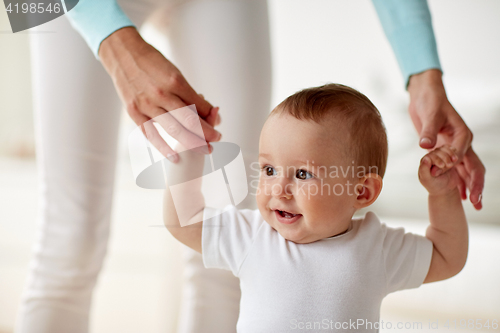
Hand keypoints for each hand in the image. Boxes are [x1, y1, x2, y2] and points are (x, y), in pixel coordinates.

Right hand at [99, 27, 221, 162]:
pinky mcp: (134, 112)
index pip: (199, 105)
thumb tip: (210, 111)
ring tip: (205, 150)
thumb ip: (190, 94)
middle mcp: (162, 94)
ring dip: (193, 143)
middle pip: (190, 121)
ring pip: (174, 130)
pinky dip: (163, 147)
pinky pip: (151, 134)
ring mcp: (146, 105)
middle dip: (207, 133)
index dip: (211, 117)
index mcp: (175, 81)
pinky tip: (175, 157)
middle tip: (217, 139)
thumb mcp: (174, 72)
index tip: (218, 124)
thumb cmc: (152, 62)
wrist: (122, 53)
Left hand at [408, 69, 484, 209]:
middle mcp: (462, 142)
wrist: (426, 96)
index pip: (461, 155)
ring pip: (467, 170)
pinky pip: (456, 169)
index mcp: (461, 134)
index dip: (452, 167)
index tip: (443, 179)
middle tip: (476, 203)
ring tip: (475, 205)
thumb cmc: (430, 102)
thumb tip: (426, 145)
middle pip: (473, 166)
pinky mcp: (446, 150)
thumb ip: (428, 131)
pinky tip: (461, 195)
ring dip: (471, 187)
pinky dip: (459, 181)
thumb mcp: (430, 114)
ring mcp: (455, 147)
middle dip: (476, 185)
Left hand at [419, 145, 460, 195]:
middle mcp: (430, 158)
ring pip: (443, 149)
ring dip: (450, 153)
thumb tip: (425, 158)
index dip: (437, 159)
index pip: (429, 156)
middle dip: (445, 157)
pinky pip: (448, 150)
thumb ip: (424, 170)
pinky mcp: (446, 157)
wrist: (445, 190)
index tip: (443, 166)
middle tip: (450, 165)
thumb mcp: (427, 180)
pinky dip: (452, 151)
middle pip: (437, 151)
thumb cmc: (434, 186)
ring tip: (455, 160)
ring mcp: (438, 157)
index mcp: (423, 163)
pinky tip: (455, 153)